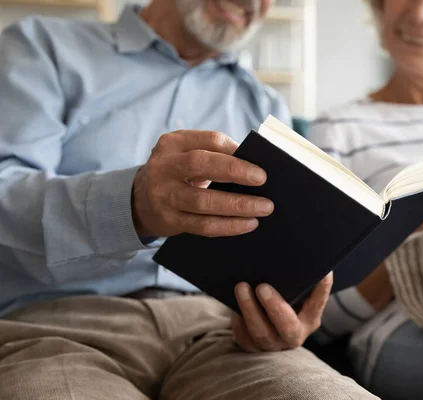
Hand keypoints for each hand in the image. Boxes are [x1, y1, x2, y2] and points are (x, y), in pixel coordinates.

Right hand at [132, 130, 273, 237]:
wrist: (141, 200)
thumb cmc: (178, 173)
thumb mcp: (186, 154)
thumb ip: (215, 154)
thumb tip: (255, 165)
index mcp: (173, 143)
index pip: (209, 140)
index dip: (235, 150)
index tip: (259, 161)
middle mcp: (164, 166)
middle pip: (200, 164)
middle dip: (235, 171)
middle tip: (262, 179)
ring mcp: (164, 195)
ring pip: (204, 201)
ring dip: (238, 205)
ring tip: (264, 207)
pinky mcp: (169, 220)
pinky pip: (203, 225)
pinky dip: (229, 225)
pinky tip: (249, 223)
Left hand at [231, 272, 332, 351]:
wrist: (262, 325)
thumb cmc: (283, 299)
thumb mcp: (295, 294)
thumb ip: (298, 281)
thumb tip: (302, 254)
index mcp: (310, 318)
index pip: (318, 302)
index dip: (322, 288)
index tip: (323, 271)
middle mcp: (294, 335)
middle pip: (287, 326)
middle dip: (275, 307)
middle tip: (262, 287)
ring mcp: (272, 344)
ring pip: (261, 332)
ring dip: (250, 309)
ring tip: (241, 287)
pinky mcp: (251, 346)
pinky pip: (244, 337)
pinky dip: (238, 320)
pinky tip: (233, 304)